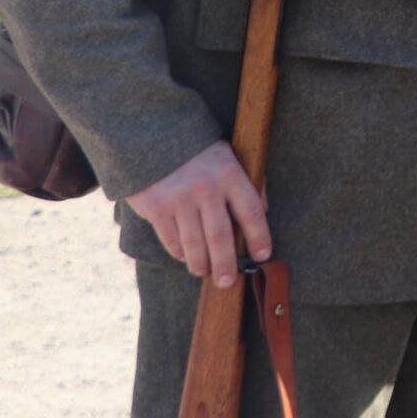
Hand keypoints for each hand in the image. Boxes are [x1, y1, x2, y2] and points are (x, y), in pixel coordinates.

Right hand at [127, 141, 269, 284]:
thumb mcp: (230, 156)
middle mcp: (206, 188)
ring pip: (194, 244)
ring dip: (201, 264)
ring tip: (205, 273)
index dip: (260, 237)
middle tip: (228, 282)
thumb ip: (248, 182)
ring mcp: (180, 199)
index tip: (263, 255)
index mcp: (230, 174)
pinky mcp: (156, 208)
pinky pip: (172, 239)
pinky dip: (180, 253)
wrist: (153, 135)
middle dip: (226, 265)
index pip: (252, 212)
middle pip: (221, 237)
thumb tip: (263, 212)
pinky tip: (185, 257)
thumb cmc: (199, 151)